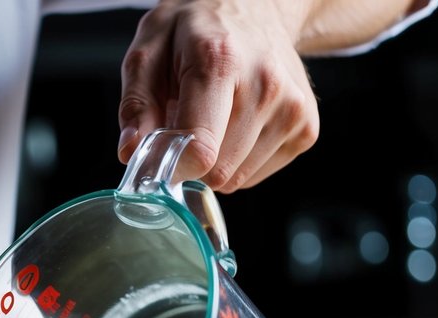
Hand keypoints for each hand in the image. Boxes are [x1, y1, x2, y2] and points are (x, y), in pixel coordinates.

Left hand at [118, 0, 319, 190]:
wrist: (260, 5)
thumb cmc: (200, 27)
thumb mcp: (151, 46)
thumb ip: (136, 102)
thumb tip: (132, 151)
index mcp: (220, 61)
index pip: (199, 150)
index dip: (174, 167)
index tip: (163, 158)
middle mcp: (264, 85)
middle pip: (216, 171)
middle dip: (194, 158)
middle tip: (191, 119)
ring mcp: (292, 109)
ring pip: (235, 179)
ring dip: (217, 160)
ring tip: (218, 116)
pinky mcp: (306, 129)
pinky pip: (255, 176)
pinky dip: (240, 160)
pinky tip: (240, 124)